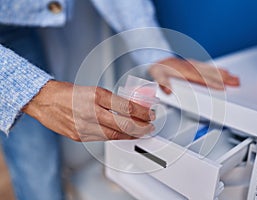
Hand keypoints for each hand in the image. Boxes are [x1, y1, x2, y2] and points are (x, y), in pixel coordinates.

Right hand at [22, 80, 154, 141]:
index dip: (142, 113)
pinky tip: (122, 136)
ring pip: (114, 135)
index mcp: (96, 96)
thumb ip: (112, 100)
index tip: (150, 114)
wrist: (45, 101)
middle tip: (150, 127)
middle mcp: (91, 111)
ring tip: (139, 133)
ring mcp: (84, 126)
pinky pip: (102, 139)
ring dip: (130, 135)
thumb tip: (130, 108)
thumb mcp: (94, 90)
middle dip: (141, 127)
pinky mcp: (79, 136)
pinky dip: (115, 137)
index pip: (127, 107)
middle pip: (124, 124)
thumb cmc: (67, 93)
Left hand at [148, 57, 239, 93]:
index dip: (212, 83)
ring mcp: (192, 65)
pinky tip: (222, 71)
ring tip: (233, 77)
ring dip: (222, 73)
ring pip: (210, 69)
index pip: (200, 78)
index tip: (223, 87)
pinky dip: (216, 69)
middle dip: (223, 78)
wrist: (156, 60)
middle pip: (209, 73)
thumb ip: (162, 83)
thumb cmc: (158, 70)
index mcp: (183, 71)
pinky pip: (207, 66)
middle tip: (236, 82)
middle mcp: (190, 67)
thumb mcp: (156, 76)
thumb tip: (168, 90)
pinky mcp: (193, 64)